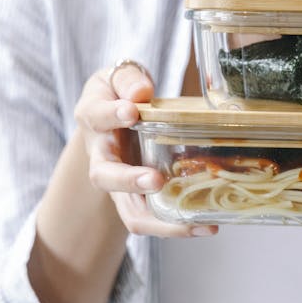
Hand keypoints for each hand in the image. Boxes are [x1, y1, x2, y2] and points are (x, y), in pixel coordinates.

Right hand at [73, 62, 217, 238]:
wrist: (113, 116)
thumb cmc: (119, 93)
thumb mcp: (119, 75)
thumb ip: (128, 79)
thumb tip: (141, 93)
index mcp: (93, 118)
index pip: (96, 117)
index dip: (111, 115)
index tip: (132, 111)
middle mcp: (102, 156)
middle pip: (104, 176)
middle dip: (129, 181)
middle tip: (155, 179)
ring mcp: (120, 183)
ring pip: (129, 212)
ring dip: (159, 222)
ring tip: (192, 222)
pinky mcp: (140, 198)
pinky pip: (154, 219)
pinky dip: (178, 227)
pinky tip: (208, 226)